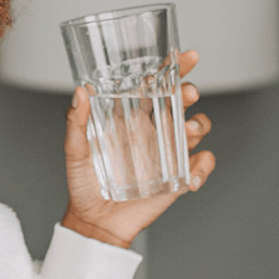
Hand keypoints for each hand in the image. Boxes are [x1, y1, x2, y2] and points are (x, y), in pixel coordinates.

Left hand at [60, 50, 214, 248]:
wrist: (95, 222)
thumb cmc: (84, 185)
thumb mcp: (75, 151)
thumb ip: (76, 122)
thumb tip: (80, 92)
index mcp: (131, 119)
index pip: (155, 87)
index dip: (173, 70)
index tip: (187, 56)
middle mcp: (152, 132)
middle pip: (180, 103)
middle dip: (189, 93)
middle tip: (186, 95)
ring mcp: (167, 154)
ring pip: (196, 129)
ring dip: (199, 125)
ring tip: (189, 133)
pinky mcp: (178, 178)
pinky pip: (201, 165)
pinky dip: (203, 167)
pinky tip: (191, 177)